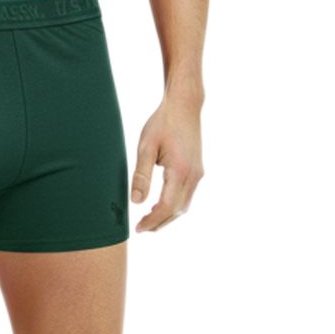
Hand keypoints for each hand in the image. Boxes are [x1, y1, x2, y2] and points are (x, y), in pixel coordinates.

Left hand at [130, 96, 204, 232]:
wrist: (184, 105)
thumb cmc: (162, 123)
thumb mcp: (146, 147)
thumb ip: (141, 175)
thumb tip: (136, 201)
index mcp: (180, 171)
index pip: (167, 207)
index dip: (152, 221)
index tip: (138, 228)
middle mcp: (193, 175)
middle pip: (177, 211)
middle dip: (159, 223)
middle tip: (140, 228)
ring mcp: (198, 174)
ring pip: (184, 206)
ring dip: (168, 216)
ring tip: (149, 220)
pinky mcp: (198, 170)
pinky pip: (188, 196)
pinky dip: (175, 206)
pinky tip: (161, 205)